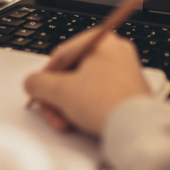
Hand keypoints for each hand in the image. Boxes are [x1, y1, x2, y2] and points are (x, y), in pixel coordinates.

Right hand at [24, 28, 149, 135]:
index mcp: (102, 41)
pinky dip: (86, 109)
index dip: (46, 76)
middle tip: (52, 110)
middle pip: (72, 73)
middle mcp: (116, 53)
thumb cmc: (107, 103)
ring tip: (65, 121)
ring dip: (68, 106)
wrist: (137, 129)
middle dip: (57, 97)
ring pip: (84, 87)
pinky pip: (99, 96)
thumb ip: (37, 83)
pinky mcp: (128, 92)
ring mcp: (124, 73)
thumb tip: (32, 84)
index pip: (62, 54)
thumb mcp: (60, 91)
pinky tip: (80, 123)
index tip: (40, 90)